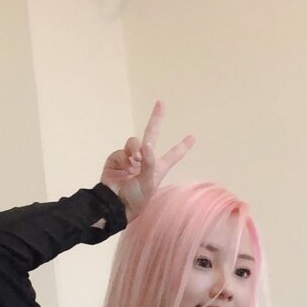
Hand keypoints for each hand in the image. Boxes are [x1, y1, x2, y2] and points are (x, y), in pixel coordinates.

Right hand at [99, 99, 195, 219]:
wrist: (114, 204)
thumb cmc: (136, 198)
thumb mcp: (149, 183)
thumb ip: (149, 163)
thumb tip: (146, 145)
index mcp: (158, 168)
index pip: (173, 155)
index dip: (182, 146)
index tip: (193, 137)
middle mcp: (145, 160)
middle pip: (152, 134)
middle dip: (156, 118)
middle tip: (161, 102)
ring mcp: (130, 158)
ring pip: (135, 142)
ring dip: (135, 148)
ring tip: (134, 160)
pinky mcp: (116, 159)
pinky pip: (122, 151)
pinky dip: (123, 157)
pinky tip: (124, 165)